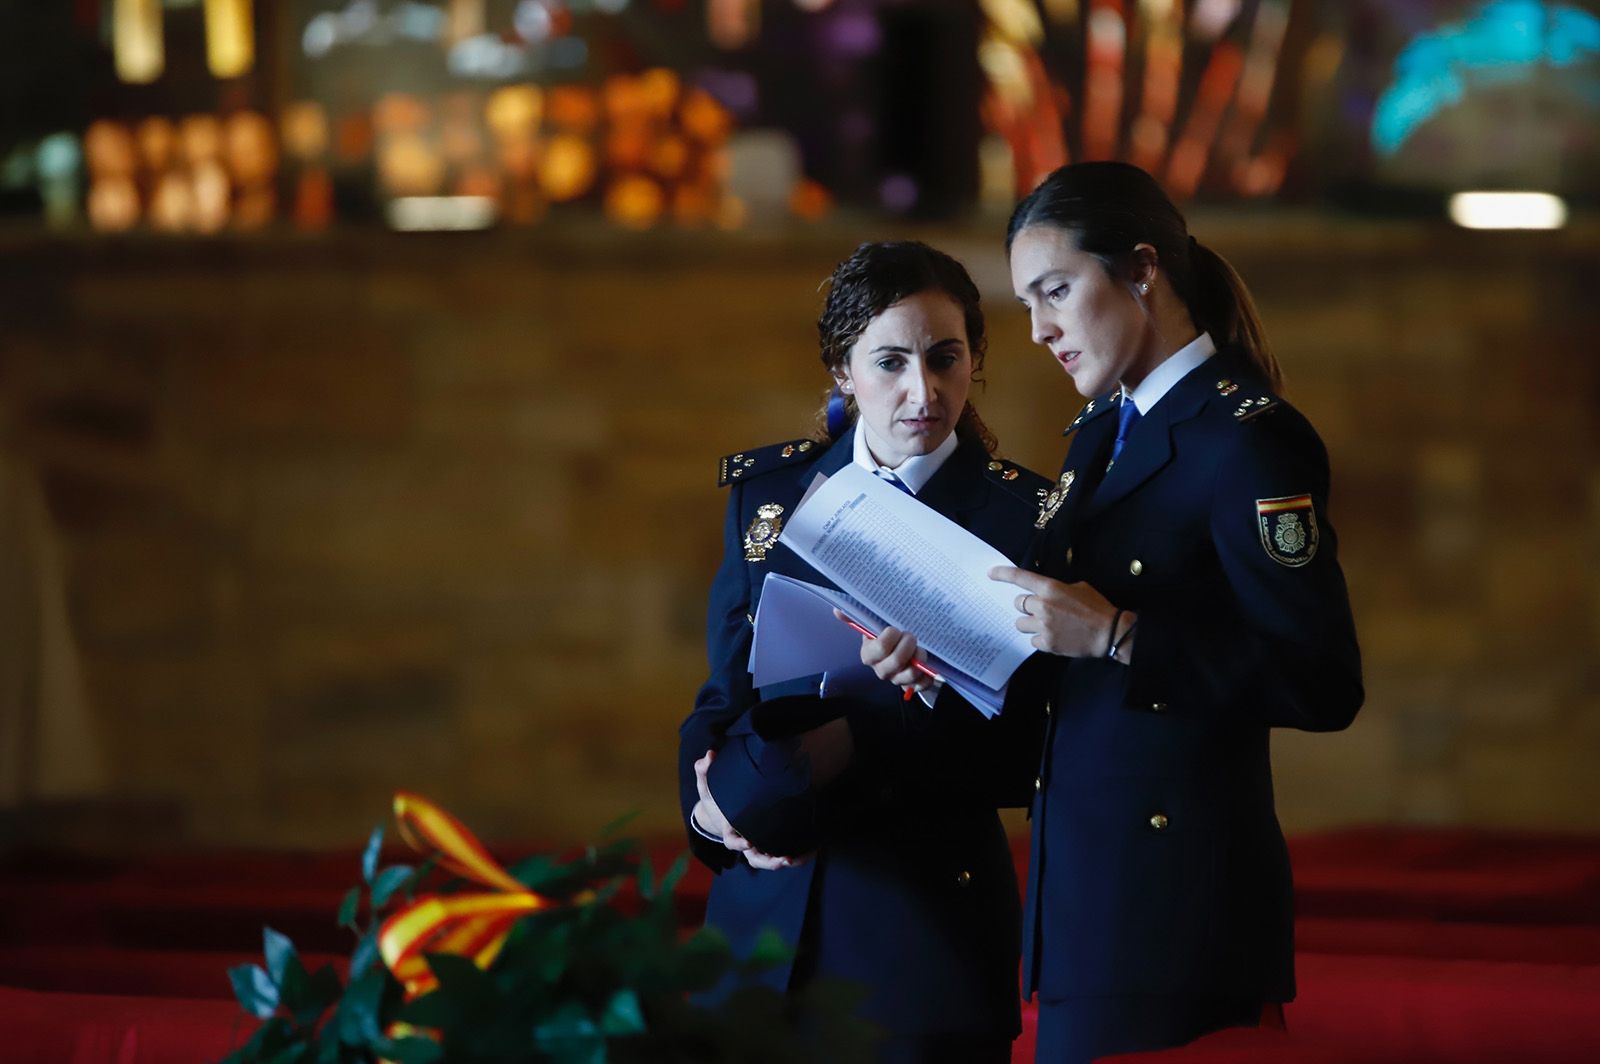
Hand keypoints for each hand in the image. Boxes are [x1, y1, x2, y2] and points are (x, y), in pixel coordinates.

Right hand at [693, 750, 806, 868]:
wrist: (719, 812)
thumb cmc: (714, 799)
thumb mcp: (706, 786)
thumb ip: (704, 771)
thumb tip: (709, 755)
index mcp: (729, 831)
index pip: (731, 841)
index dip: (739, 844)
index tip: (749, 842)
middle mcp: (743, 841)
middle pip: (754, 858)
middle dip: (768, 862)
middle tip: (782, 860)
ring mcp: (755, 844)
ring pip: (768, 860)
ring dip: (783, 862)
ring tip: (798, 859)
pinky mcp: (766, 842)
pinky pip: (779, 854)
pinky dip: (795, 856)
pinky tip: (811, 852)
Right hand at [835, 609, 936, 694]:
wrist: (901, 654)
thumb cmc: (887, 638)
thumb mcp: (874, 627)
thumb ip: (858, 618)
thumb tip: (837, 610)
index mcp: (869, 655)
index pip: (880, 648)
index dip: (892, 636)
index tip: (896, 629)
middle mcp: (881, 670)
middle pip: (896, 661)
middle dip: (908, 644)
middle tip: (911, 636)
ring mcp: (897, 680)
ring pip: (911, 672)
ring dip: (919, 657)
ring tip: (919, 648)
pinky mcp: (913, 686)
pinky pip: (923, 682)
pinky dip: (928, 672)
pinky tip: (926, 664)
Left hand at [990, 565, 1123, 658]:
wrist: (1108, 632)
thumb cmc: (1097, 607)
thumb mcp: (1078, 587)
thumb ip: (1057, 589)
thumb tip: (1046, 593)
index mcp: (1051, 588)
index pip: (1021, 578)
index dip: (1003, 574)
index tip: (991, 573)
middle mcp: (1043, 606)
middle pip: (1018, 604)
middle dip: (1026, 606)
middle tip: (1039, 610)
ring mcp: (1043, 626)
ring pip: (1020, 624)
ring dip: (1029, 623)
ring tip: (1045, 625)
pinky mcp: (1047, 643)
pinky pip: (1032, 640)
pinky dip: (1039, 639)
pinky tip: (1053, 637)